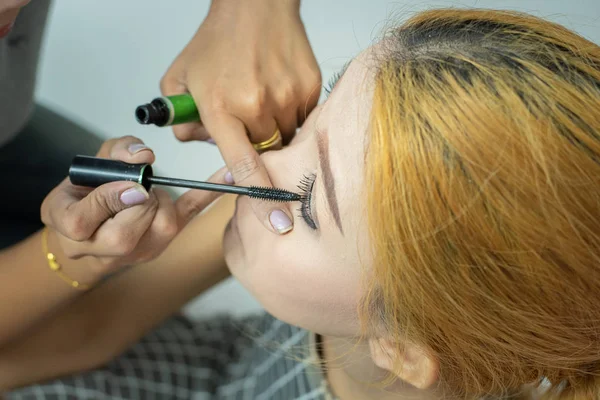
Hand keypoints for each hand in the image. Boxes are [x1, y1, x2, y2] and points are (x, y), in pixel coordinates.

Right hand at [40, 136, 224, 280]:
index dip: (107, 199)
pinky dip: (208, 194)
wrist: (95, 233)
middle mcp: (107, 248)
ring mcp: (141, 248)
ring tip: (146, 192)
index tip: (124, 184)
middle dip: (137, 200)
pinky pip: (190, 213)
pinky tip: (226, 177)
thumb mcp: (86, 167)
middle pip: (126, 231)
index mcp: (74, 230)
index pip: (84, 221)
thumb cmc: (87, 194)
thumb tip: (143, 156)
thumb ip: (111, 154)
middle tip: (137, 186)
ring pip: (161, 225)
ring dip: (159, 199)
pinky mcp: (166, 238)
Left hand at [160, 0, 320, 233]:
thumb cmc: (216, 42)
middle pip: (264, 152)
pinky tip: (275, 88)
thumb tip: (197, 144)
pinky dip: (288, 112)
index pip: (242, 164)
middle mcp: (257, 105)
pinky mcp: (309, 88)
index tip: (276, 221)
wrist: (255, 6)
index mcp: (220, 107)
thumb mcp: (179, 79)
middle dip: (253, 144)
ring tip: (258, 94)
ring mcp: (288, 96)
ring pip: (285, 137)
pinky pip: (302, 119)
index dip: (260, 197)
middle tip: (243, 114)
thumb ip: (179, 120)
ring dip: (272, 128)